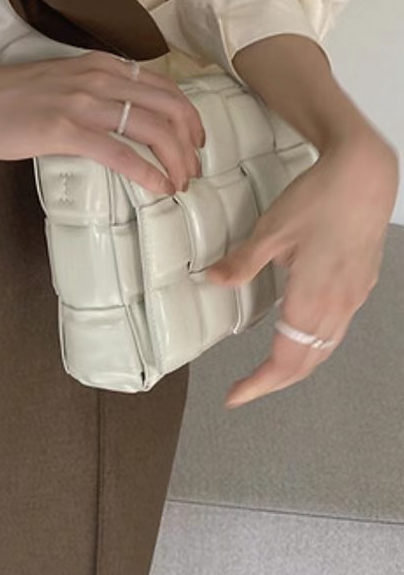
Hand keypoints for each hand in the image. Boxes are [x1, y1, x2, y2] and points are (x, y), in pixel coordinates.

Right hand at [0, 49, 205, 197]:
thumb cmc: (3, 95)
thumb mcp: (59, 80)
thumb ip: (91, 91)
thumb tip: (117, 117)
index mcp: (99, 65)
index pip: (163, 85)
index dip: (189, 115)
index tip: (195, 139)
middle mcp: (98, 78)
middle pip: (169, 106)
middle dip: (191, 140)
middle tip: (194, 167)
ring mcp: (82, 103)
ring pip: (153, 129)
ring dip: (176, 159)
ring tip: (180, 182)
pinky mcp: (65, 130)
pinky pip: (122, 154)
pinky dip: (148, 173)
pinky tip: (158, 188)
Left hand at [201, 128, 398, 408]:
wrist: (364, 177)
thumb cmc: (317, 200)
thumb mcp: (270, 230)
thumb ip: (242, 262)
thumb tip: (209, 281)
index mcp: (311, 300)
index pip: (284, 361)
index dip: (259, 384)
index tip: (235, 396)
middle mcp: (337, 308)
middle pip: (308, 363)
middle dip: (276, 382)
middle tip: (247, 389)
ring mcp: (353, 298)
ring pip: (326, 348)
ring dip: (298, 365)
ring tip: (270, 370)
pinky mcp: (361, 284)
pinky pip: (338, 328)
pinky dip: (316, 343)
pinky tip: (301, 331)